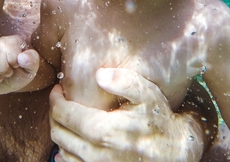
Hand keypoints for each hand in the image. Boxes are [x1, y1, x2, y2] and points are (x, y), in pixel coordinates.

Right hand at [0, 35, 38, 93]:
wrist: (13, 80)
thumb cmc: (23, 72)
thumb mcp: (32, 68)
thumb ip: (32, 61)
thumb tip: (23, 58)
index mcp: (13, 41)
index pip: (8, 45)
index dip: (12, 61)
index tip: (16, 67)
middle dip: (1, 68)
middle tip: (7, 74)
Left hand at [49, 68, 204, 161]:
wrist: (174, 153)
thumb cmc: (159, 120)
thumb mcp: (147, 95)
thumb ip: (124, 81)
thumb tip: (99, 74)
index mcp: (105, 132)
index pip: (65, 115)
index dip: (56, 101)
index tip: (58, 90)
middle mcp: (97, 155)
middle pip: (59, 133)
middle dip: (54, 115)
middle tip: (59, 102)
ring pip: (62, 151)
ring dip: (60, 133)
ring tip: (67, 118)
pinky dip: (65, 154)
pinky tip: (71, 142)